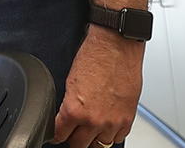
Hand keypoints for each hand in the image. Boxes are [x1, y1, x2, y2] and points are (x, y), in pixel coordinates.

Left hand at [51, 27, 143, 147]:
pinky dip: (111, 134)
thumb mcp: (70, 82)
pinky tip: (107, 124)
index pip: (60, 136)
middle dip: (74, 138)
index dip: (57, 135)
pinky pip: (118, 138)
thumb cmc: (94, 57)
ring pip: (99, 145)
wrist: (117, 46)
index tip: (58, 134)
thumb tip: (66, 119)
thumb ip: (69, 106)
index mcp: (75, 110)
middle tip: (74, 130)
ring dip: (94, 137)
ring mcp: (112, 121)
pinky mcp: (128, 118)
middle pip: (79, 145)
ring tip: (92, 126)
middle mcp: (94, 120)